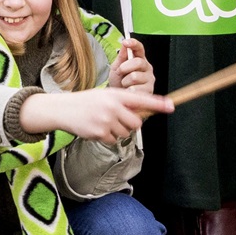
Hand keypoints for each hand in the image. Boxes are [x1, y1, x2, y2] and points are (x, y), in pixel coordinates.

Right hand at [19, 84, 173, 142]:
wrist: (64, 109)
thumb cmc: (86, 102)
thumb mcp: (105, 96)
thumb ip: (123, 102)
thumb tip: (141, 112)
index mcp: (116, 94)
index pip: (142, 99)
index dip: (157, 104)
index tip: (171, 106)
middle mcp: (113, 106)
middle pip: (136, 122)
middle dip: (130, 124)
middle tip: (118, 120)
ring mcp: (107, 120)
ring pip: (125, 133)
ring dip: (118, 131)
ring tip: (103, 122)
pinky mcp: (100, 132)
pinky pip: (114, 140)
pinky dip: (108, 137)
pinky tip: (97, 129)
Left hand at [108, 42, 157, 92]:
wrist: (120, 97)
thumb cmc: (119, 81)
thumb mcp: (116, 67)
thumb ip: (121, 56)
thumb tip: (124, 44)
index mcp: (139, 59)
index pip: (139, 48)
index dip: (133, 44)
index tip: (126, 42)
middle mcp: (147, 68)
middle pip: (138, 62)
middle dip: (124, 67)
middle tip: (120, 72)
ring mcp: (149, 79)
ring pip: (135, 77)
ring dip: (125, 81)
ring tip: (125, 84)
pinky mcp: (149, 91)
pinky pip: (136, 89)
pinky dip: (128, 91)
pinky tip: (129, 91)